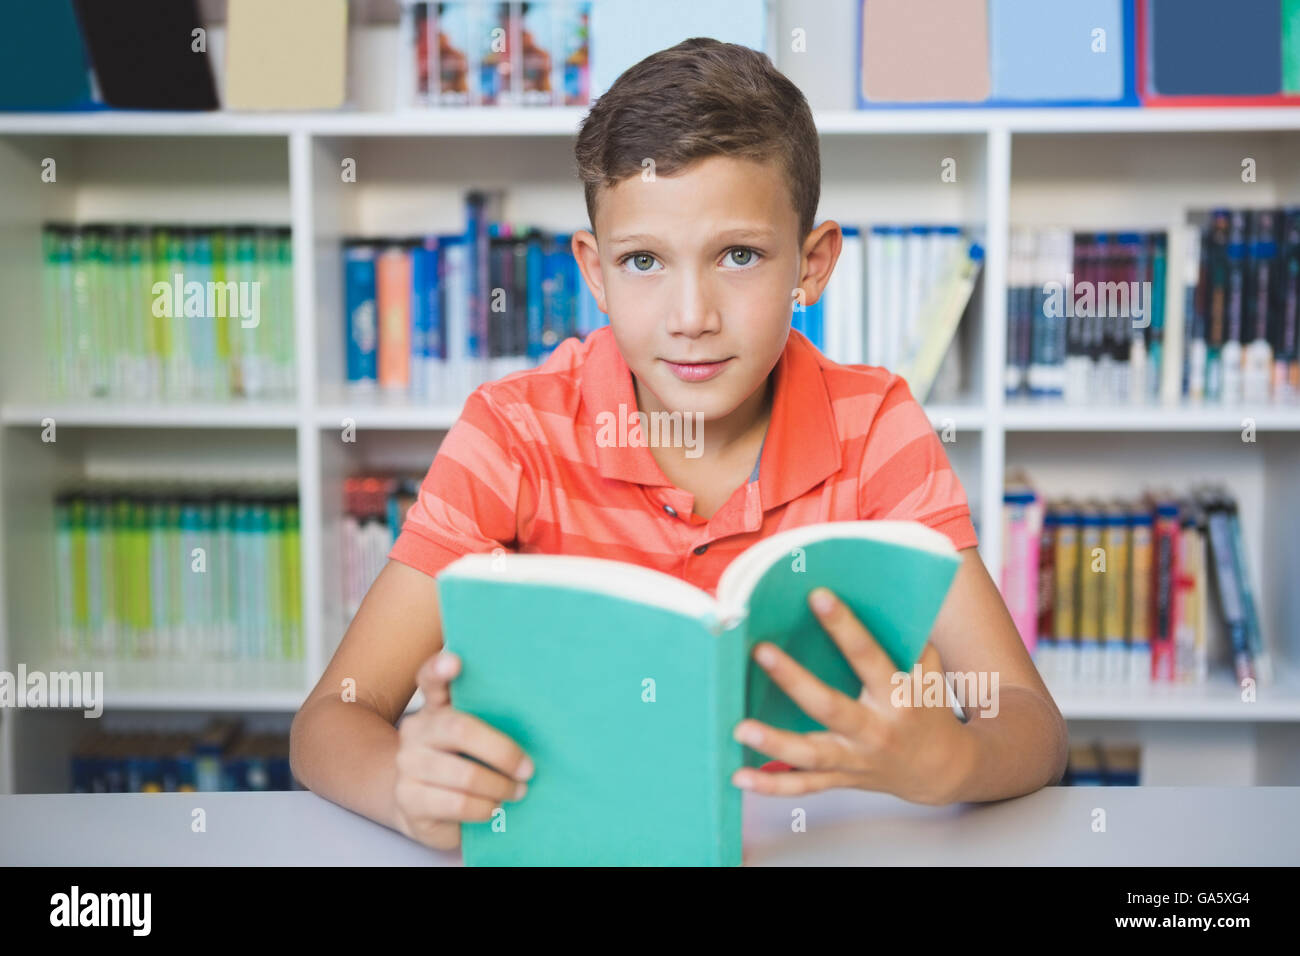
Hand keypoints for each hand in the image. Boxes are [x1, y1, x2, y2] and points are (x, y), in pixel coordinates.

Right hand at [393, 650, 533, 849]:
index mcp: (436, 706)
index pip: (431, 678)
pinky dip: (485, 808)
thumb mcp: (478, 737)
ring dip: (500, 786)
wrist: (424, 807)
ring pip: (464, 775)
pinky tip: (494, 807)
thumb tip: (544, 716)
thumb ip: (494, 720)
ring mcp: (408, 763)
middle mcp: (417, 729)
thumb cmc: (465, 764)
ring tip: (517, 792)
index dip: (440, 668)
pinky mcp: (408, 798)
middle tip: (528, 769)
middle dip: (503, 752)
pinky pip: (457, 804)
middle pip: (460, 729)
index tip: (456, 662)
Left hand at [731, 587, 974, 804]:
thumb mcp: (927, 668)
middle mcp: (876, 730)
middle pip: (831, 706)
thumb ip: (902, 636)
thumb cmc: (927, 705)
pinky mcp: (842, 778)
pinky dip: (771, 785)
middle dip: (795, 679)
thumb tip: (871, 591)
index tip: (817, 596)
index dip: (844, 626)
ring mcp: (857, 759)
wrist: (944, 769)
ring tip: (741, 728)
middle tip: (762, 652)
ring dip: (775, 744)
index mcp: (899, 695)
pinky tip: (739, 776)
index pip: (869, 656)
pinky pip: (803, 785)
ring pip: (812, 754)